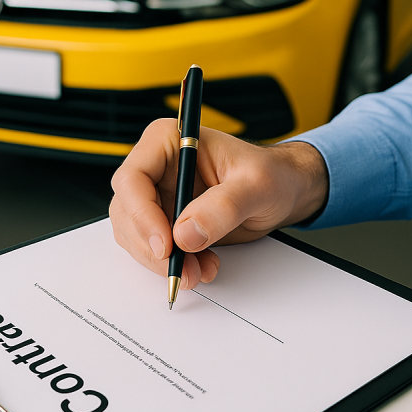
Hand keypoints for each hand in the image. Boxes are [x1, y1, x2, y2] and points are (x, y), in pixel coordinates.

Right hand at [109, 120, 327, 290]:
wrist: (285, 191)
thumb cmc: (273, 174)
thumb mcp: (257, 185)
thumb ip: (224, 206)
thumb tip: (186, 234)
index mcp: (169, 141)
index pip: (132, 178)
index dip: (142, 214)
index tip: (166, 245)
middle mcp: (156, 167)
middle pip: (127, 211)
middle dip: (151, 246)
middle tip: (182, 268)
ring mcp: (158, 196)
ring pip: (134, 235)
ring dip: (161, 261)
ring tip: (199, 270)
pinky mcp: (166, 221)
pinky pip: (153, 249)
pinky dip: (172, 265)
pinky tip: (202, 267)